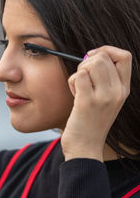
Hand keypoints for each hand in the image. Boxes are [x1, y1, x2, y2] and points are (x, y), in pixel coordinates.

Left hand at [61, 46, 131, 160]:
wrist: (85, 147)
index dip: (107, 50)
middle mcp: (117, 92)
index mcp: (124, 89)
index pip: (125, 56)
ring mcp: (104, 97)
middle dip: (87, 62)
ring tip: (78, 88)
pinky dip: (71, 82)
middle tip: (82, 78)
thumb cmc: (90, 121)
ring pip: (91, 63)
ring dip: (79, 72)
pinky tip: (74, 95)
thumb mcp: (105, 99)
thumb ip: (104, 79)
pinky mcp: (87, 102)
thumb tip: (91, 55)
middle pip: (103, 56)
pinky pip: (78, 76)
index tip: (93, 58)